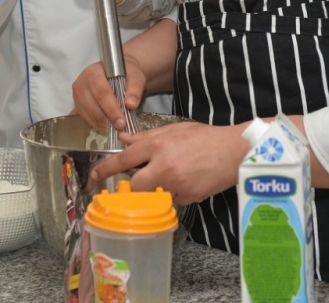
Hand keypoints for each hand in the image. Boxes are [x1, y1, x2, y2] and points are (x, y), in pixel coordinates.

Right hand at [72, 53, 147, 130]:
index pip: (101, 93)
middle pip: (93, 107)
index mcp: (93, 73)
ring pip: (89, 116)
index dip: (112, 109)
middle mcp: (81, 84)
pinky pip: (86, 119)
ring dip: (104, 124)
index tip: (122, 122)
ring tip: (117, 125)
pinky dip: (99, 124)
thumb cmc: (125, 73)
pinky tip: (109, 123)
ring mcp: (77, 96)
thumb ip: (135, 88)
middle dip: (108, 119)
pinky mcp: (77, 106)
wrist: (118, 72)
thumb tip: (131, 104)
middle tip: (122, 127)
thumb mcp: (135, 76)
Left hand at [89, 121, 249, 205]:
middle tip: (137, 183)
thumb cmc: (206, 138)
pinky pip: (172, 199)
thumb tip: (124, 139)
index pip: (124, 160)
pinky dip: (175, 193)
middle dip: (132, 186)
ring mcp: (175, 184)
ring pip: (153, 194)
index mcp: (158, 146)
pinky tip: (188, 181)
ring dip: (157, 189)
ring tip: (175, 175)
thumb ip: (147, 136)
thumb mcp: (175, 129)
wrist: (234, 152)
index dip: (105, 169)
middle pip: (134, 185)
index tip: (94, 176)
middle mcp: (163, 166)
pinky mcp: (187, 198)